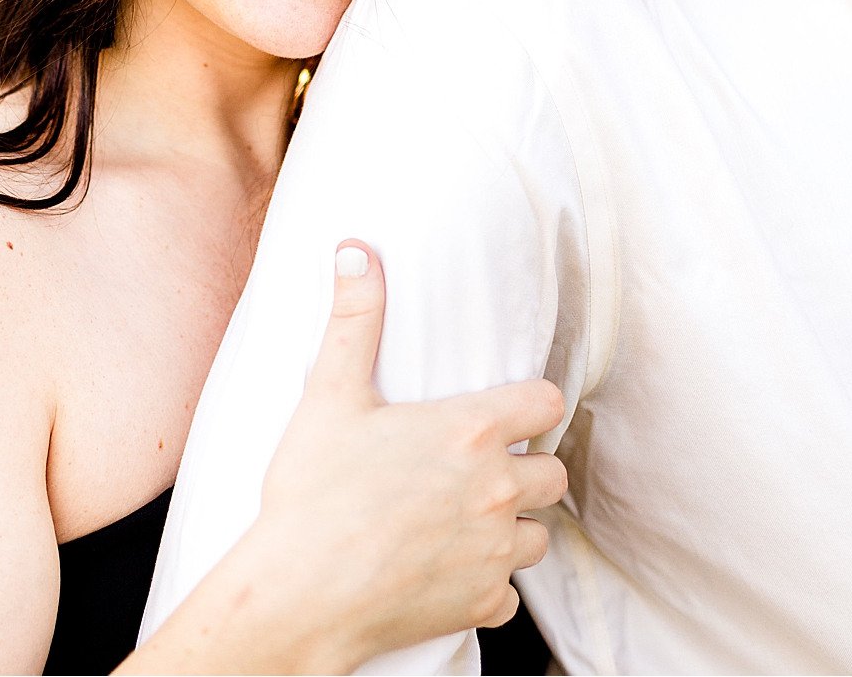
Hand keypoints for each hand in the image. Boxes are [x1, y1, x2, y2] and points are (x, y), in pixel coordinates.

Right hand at [250, 240, 567, 669]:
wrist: (298, 592)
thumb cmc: (312, 492)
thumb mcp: (329, 395)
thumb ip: (354, 319)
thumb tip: (357, 249)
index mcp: (471, 431)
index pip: (547, 403)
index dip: (531, 406)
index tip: (507, 414)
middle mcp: (497, 490)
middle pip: (553, 474)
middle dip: (525, 470)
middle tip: (478, 471)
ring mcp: (494, 551)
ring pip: (538, 536)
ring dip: (512, 528)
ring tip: (466, 522)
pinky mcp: (481, 602)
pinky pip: (507, 594)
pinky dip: (485, 585)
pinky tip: (447, 573)